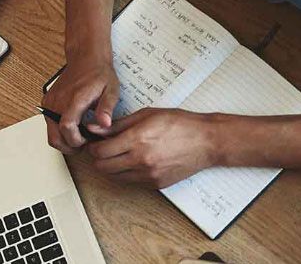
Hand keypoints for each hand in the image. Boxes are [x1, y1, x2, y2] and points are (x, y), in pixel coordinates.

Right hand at [43, 57, 119, 153]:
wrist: (85, 59)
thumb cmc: (98, 74)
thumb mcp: (111, 90)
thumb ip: (106, 108)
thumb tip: (105, 124)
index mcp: (75, 99)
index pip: (67, 128)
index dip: (76, 141)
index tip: (87, 141)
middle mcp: (58, 101)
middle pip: (54, 136)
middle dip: (69, 147)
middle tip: (83, 144)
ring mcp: (50, 102)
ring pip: (51, 133)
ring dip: (64, 139)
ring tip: (80, 135)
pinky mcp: (47, 103)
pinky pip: (50, 124)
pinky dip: (59, 130)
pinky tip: (74, 126)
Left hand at [85, 108, 221, 187]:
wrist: (207, 141)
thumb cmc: (180, 124)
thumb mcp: (146, 115)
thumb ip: (117, 125)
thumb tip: (94, 128)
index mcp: (137, 140)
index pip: (99, 152)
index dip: (93, 147)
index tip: (95, 142)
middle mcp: (141, 160)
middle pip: (103, 167)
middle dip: (98, 158)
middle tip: (103, 149)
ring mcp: (149, 175)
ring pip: (115, 177)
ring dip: (111, 167)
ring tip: (118, 154)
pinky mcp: (156, 184)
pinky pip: (131, 182)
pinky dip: (127, 173)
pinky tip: (133, 161)